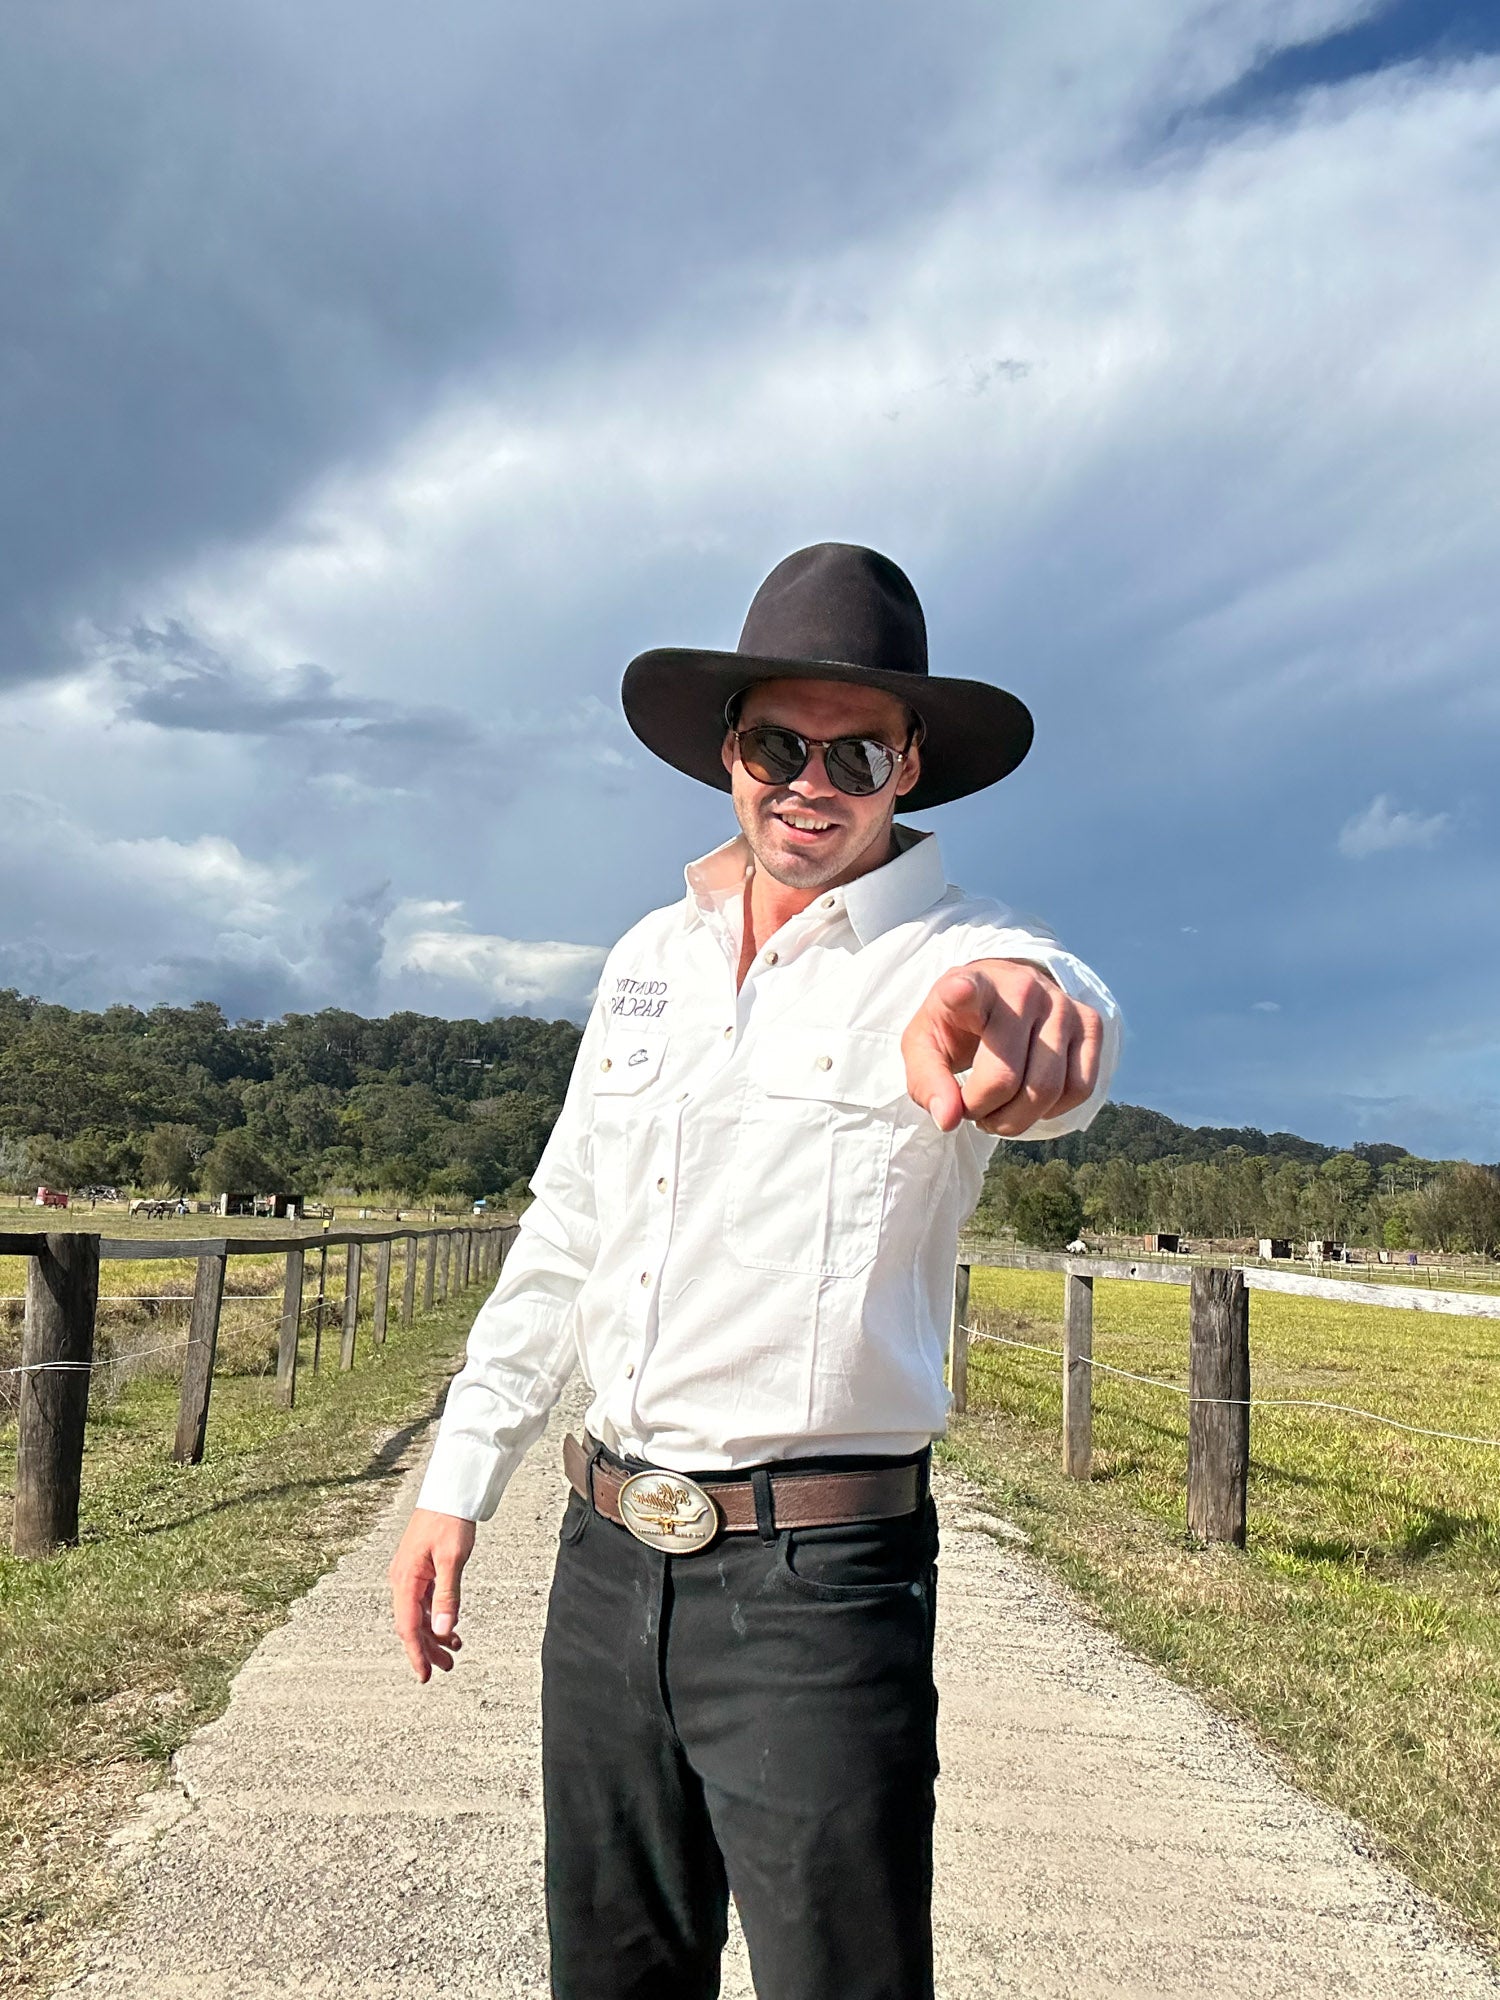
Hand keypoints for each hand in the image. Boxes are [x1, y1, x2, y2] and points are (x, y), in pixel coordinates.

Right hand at [389, 1506, 476, 1681]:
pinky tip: (450, 1625)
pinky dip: (437, 1616)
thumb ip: (447, 1597)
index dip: (416, 1654)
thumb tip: (441, 1631)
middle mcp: (403, 1579)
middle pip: (412, 1624)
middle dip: (427, 1649)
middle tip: (446, 1667)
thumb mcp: (452, 1560)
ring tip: (452, 1650)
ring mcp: (411, 1574)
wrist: (451, 1491)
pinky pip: (425, 1601)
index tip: (425, 1675)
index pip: (408, 1627)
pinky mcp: (421, 1568)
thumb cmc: (449, 1520)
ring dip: (434, 1634)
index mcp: (405, 1579)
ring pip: (419, 1614)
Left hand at [901, 959, 1104, 1136]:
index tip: (957, 991)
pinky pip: (1080, 1088)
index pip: (968, 988)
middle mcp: (1022, 988)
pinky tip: (1030, 1100)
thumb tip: (949, 1120)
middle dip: (983, 1112)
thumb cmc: (956, 1025)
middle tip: (971, 1109)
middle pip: (1006, 1079)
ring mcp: (1062, 1004)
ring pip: (1048, 1089)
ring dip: (1017, 1119)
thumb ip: (928, 1083)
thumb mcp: (924, 1047)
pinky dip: (1053, 1110)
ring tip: (996, 1110)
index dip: (961, 993)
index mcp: (971, 986)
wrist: (998, 994)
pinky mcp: (1091, 1022)